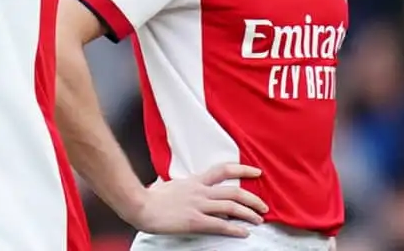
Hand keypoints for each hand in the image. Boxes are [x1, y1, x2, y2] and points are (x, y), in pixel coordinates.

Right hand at [127, 164, 267, 237]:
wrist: (139, 205)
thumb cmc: (149, 197)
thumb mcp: (167, 185)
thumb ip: (177, 185)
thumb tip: (173, 184)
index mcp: (194, 182)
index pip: (223, 171)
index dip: (242, 170)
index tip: (257, 172)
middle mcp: (199, 192)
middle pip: (233, 192)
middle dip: (252, 199)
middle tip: (264, 206)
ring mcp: (198, 206)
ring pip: (231, 208)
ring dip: (248, 214)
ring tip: (259, 220)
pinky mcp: (194, 221)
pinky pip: (220, 225)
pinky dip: (235, 229)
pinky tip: (244, 233)